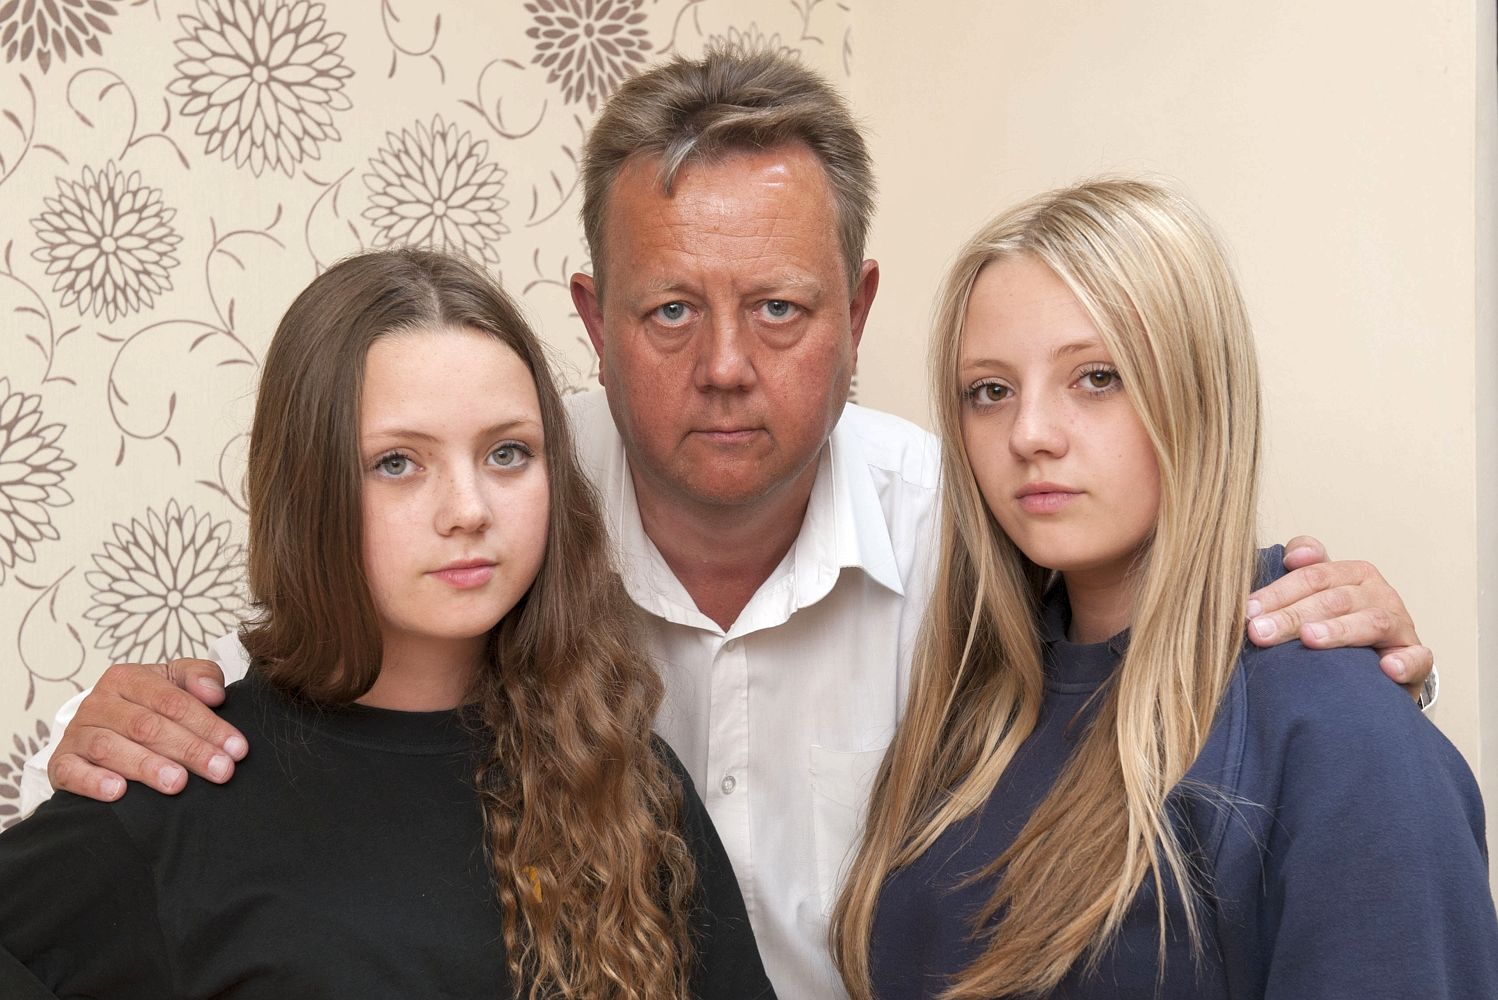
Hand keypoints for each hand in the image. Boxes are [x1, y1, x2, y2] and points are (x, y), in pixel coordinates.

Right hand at [47, 659, 247, 800]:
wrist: (100, 729)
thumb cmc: (149, 707)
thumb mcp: (176, 683)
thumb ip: (200, 676)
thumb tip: (215, 693)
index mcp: (128, 678)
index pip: (173, 701)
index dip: (208, 724)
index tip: (237, 749)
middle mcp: (98, 703)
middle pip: (147, 725)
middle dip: (189, 749)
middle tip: (220, 771)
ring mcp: (77, 733)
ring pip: (112, 747)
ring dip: (147, 766)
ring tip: (177, 783)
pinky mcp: (61, 763)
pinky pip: (73, 771)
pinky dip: (94, 782)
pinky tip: (119, 792)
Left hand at [1245, 535, 1431, 698]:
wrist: (1377, 666)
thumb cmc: (1338, 624)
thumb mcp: (1317, 593)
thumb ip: (1303, 569)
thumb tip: (1294, 555)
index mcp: (1353, 574)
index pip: (1313, 576)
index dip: (1278, 592)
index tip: (1248, 610)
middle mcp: (1378, 593)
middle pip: (1333, 600)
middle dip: (1292, 616)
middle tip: (1259, 633)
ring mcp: (1400, 624)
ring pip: (1370, 622)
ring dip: (1339, 631)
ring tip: (1310, 639)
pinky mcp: (1416, 657)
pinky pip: (1417, 658)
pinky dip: (1404, 662)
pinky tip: (1386, 669)